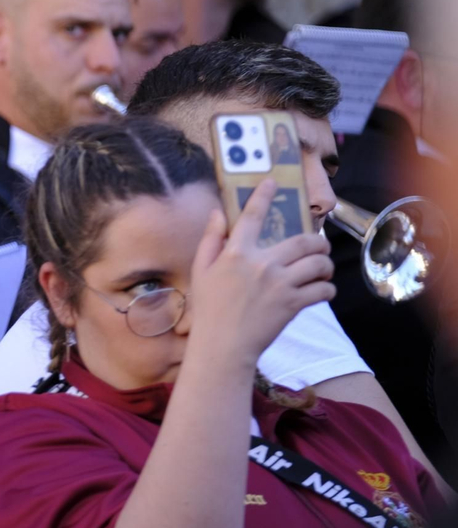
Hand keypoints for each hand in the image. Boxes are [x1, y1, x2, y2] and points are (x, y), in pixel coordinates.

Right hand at [187, 181, 335, 369]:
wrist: (223, 345)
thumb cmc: (209, 308)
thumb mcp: (201, 270)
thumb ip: (210, 240)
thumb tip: (217, 213)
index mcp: (236, 253)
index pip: (253, 216)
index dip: (264, 195)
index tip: (273, 182)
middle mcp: (262, 264)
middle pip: (304, 240)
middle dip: (318, 240)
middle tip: (318, 245)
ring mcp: (281, 284)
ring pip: (319, 263)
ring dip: (325, 264)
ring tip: (321, 269)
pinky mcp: (294, 304)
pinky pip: (323, 290)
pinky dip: (327, 289)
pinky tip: (320, 290)